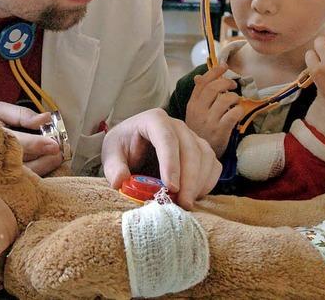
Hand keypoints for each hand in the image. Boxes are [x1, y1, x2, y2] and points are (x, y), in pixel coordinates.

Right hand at [0, 102, 62, 175]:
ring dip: (43, 170)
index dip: (36, 145)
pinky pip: (17, 188)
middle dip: (46, 160)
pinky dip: (34, 181)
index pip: (15, 144)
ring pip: (22, 180)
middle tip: (59, 153)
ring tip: (54, 160)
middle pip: (23, 165)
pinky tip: (42, 172)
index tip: (53, 145)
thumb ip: (19, 114)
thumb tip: (45, 118)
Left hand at [101, 108, 221, 208]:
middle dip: (189, 179)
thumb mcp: (112, 154)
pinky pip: (213, 166)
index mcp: (154, 120)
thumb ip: (114, 167)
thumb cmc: (124, 147)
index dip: (171, 164)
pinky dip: (207, 183)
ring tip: (185, 204)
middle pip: (190, 149)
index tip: (171, 188)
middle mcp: (177, 125)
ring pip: (205, 157)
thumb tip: (120, 181)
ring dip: (199, 183)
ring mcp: (192, 137)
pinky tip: (193, 197)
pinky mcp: (202, 151)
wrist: (133, 146)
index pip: (167, 139)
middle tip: (182, 204)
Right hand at [185, 64, 244, 156]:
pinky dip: (238, 110)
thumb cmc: (198, 132)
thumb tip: (198, 76)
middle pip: (214, 88)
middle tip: (233, 85)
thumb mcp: (194, 113)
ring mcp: (209, 121)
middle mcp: (198, 111)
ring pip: (225, 99)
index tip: (224, 66)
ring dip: (234, 97)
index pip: (202, 82)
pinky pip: (234, 113)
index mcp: (192, 105)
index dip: (214, 71)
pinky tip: (237, 114)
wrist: (197, 157)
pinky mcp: (220, 131)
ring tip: (235, 102)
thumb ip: (198, 96)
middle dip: (226, 82)